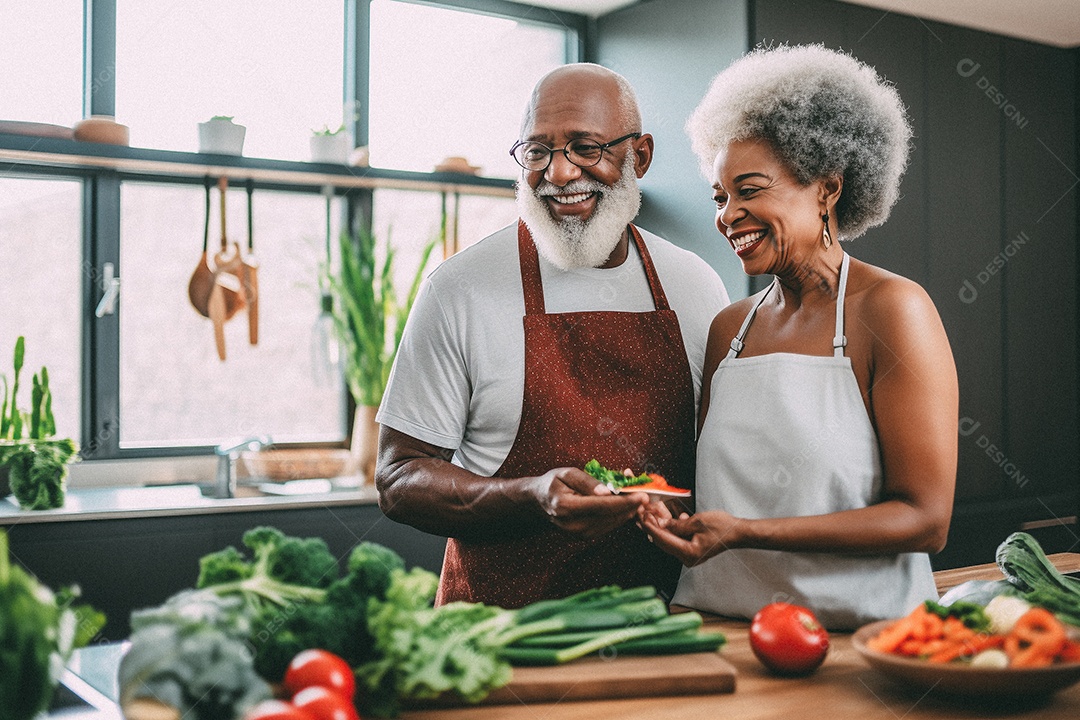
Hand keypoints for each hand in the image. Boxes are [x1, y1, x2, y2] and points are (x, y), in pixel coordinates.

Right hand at [531, 467, 647, 537]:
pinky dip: (618, 516)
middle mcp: (571, 525)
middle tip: (647, 495)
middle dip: (630, 506)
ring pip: (611, 523)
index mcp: (565, 507)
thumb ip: (587, 481)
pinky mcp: (583, 537)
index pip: (602, 505)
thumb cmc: (554, 483)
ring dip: (627, 512)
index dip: (624, 501)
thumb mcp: (567, 473)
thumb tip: (608, 492)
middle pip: (609, 517)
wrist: (539, 501)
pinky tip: (626, 506)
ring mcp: (577, 534)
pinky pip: (607, 526)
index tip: (642, 495)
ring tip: (639, 499)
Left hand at [639, 509, 742, 566]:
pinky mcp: (691, 550)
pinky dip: (671, 529)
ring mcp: (689, 555)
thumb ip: (677, 525)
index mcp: (688, 552)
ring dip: (661, 526)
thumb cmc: (721, 527)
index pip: (662, 539)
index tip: (641, 516)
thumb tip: (661, 524)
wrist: (737, 532)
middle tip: (643, 512)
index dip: (650, 526)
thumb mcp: (697, 522)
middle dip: (653, 526)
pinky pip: (676, 539)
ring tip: (653, 511)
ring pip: (668, 539)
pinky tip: (668, 517)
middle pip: (663, 541)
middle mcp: (687, 557)